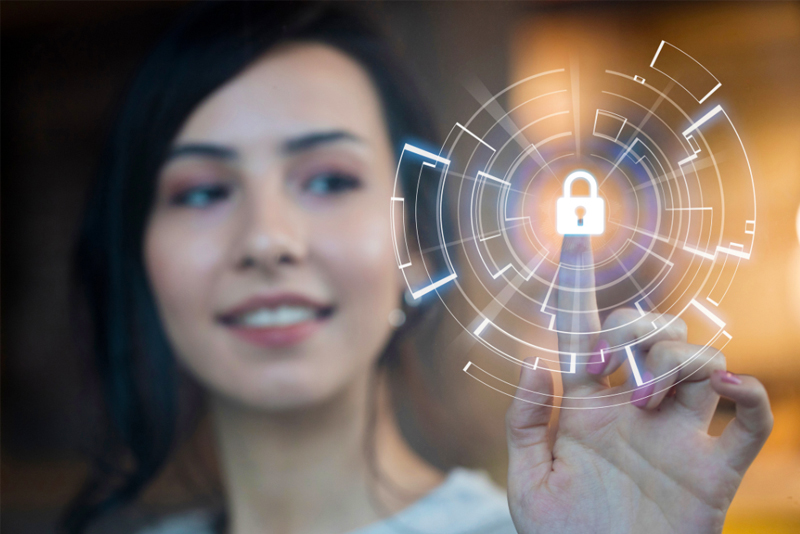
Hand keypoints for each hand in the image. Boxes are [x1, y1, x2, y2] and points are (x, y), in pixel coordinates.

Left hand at [505, 235, 772, 533]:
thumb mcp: (529, 482)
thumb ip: (527, 421)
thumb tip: (537, 361)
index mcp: (587, 408)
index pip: (583, 331)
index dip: (577, 283)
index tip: (574, 234)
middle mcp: (635, 410)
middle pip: (653, 332)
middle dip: (637, 331)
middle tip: (616, 372)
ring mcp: (679, 436)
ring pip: (703, 361)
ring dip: (680, 362)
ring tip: (649, 403)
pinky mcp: (714, 470)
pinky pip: (750, 417)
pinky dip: (746, 395)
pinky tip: (722, 391)